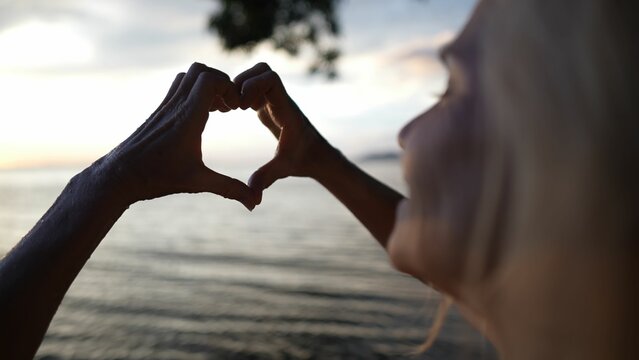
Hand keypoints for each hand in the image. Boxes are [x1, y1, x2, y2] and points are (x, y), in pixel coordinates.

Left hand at [97, 62, 255, 209]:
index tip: (236, 107)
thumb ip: (230, 189)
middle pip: (199, 70)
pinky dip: (194, 93)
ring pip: (187, 76)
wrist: (119, 176)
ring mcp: (165, 107)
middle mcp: (176, 106)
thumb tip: (255, 203)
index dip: (229, 86)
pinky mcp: (158, 112)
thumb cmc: (157, 177)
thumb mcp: (198, 183)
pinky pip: (178, 88)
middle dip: (220, 82)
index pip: (210, 79)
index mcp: (188, 117)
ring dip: (206, 85)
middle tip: (229, 106)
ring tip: (217, 109)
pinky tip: (200, 117)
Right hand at [233, 63, 333, 202]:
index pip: (271, 79)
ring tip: (231, 106)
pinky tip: (233, 110)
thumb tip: (253, 195)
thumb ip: (267, 177)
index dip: (252, 85)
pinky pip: (253, 86)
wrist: (317, 155)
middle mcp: (281, 100)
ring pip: (258, 74)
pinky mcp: (269, 104)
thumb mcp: (284, 168)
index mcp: (286, 109)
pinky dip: (241, 91)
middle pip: (263, 70)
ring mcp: (275, 100)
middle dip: (243, 80)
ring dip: (240, 84)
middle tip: (232, 104)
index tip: (241, 106)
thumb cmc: (303, 160)